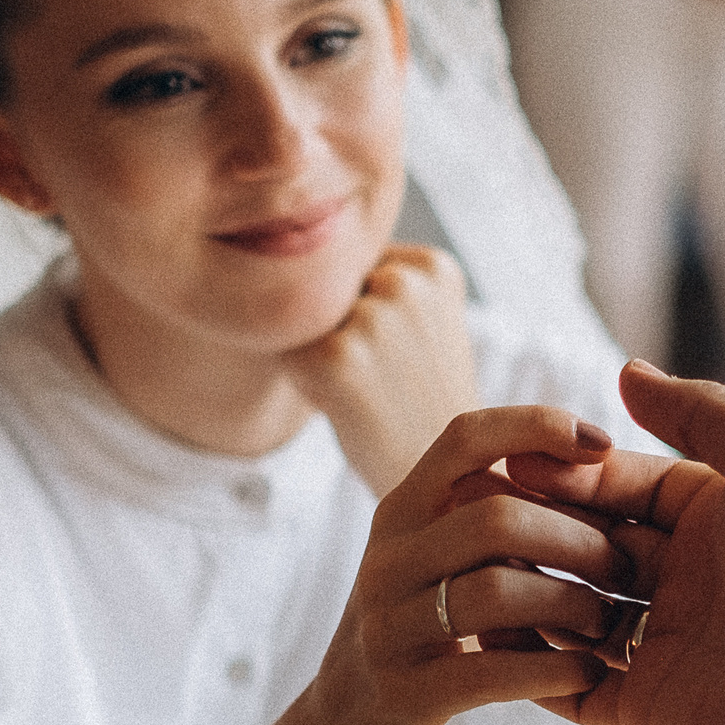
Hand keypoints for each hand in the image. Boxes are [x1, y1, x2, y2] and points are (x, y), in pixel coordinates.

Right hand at [234, 408, 628, 724]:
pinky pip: (493, 672)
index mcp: (404, 511)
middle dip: (577, 537)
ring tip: (610, 621)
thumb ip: (487, 507)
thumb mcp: (437, 556)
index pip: (465, 438)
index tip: (604, 443)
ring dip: (573, 604)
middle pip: (494, 516)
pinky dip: (556, 669)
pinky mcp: (406, 696)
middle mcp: (389, 559)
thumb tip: (583, 454)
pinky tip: (593, 672)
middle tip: (626, 565)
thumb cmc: (424, 632)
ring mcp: (390, 629)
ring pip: (497, 591)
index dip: (536, 427)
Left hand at [288, 245, 477, 496]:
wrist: (438, 478)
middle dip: (337, 323)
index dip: (362, 307)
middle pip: (326, 284)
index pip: (354, 260)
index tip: (400, 350)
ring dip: (317, 350)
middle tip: (380, 376)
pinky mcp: (336, 358)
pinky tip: (345, 404)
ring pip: (304, 316)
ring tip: (365, 389)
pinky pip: (286, 350)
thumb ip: (380, 275)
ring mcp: (373, 318)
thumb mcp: (426, 319)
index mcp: (433, 266)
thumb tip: (287, 245)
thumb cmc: (421, 398)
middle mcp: (406, 281)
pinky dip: (303, 380)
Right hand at [505, 364, 724, 724]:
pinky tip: (489, 630)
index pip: (628, 480)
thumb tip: (628, 370)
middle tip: (484, 514)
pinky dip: (534, 661)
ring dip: (533, 588)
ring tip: (479, 568)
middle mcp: (695, 577)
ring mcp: (668, 643)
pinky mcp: (645, 707)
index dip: (573, 472)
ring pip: (575, 607)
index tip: (516, 464)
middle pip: (596, 539)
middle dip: (546, 525)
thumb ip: (702, 411)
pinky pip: (570, 681)